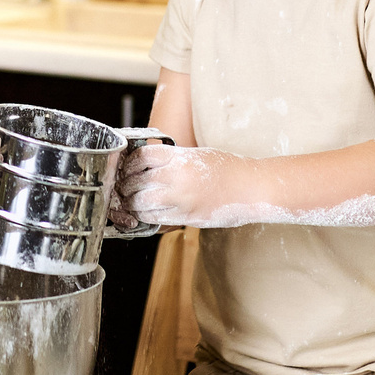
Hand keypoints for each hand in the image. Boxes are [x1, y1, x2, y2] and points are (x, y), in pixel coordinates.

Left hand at [115, 143, 248, 228]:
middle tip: (124, 188)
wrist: (251, 188)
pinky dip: (145, 216)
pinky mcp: (185, 217)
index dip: (131, 163)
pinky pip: (155, 218)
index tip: (128, 168)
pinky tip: (146, 213)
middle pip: (137, 181)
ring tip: (133, 202)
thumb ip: (172, 159)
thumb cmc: (227, 169)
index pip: (142, 156)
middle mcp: (176, 177)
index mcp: (179, 157)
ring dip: (133, 203)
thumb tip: (146, 166)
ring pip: (141, 203)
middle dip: (127, 185)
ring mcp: (180, 199)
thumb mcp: (196, 155)